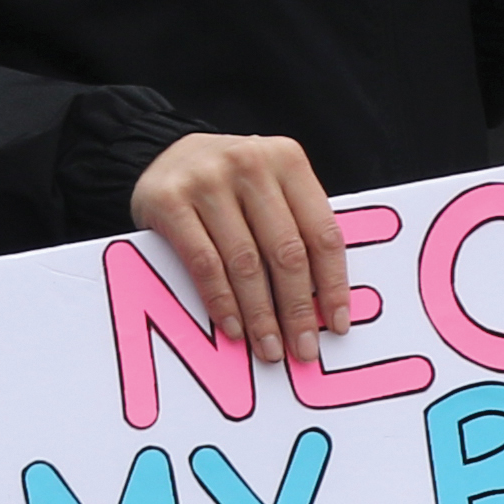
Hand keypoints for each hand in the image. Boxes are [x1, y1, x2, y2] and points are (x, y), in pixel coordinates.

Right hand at [130, 133, 348, 365]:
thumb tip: (321, 302)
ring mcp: (208, 180)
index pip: (322, 231)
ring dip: (260, 314)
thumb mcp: (271, 187)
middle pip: (286, 251)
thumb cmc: (232, 183)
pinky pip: (203, 263)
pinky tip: (233, 327)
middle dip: (297, 309)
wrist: (166, 154)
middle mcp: (250, 163)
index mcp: (287, 160)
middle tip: (302, 348)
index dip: (333, 284)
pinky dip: (221, 301)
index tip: (337, 324)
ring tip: (269, 347)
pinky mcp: (170, 200)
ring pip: (245, 262)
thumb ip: (297, 227)